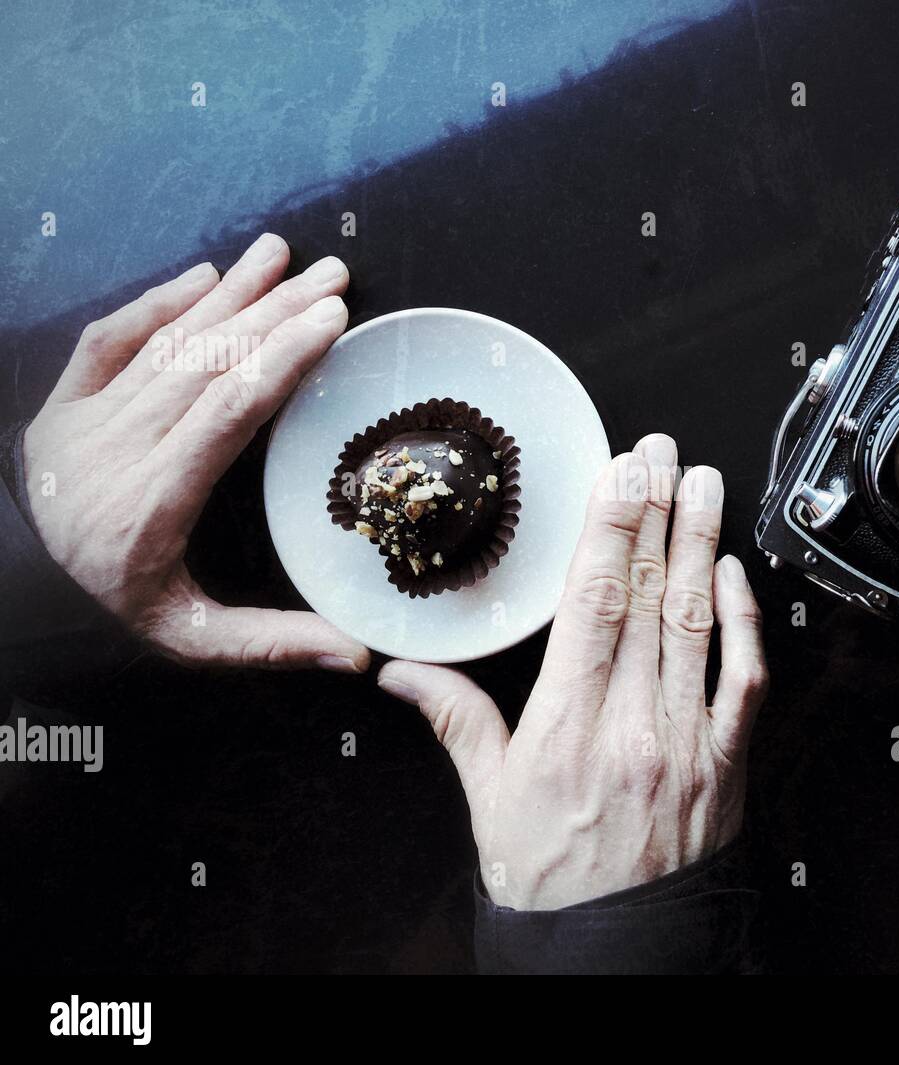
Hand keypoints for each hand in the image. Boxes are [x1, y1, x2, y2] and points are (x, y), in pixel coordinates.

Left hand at [22, 233, 369, 672]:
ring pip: (166, 345)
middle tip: (332, 276)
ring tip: (282, 254)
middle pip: (206, 365)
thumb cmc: (117, 609)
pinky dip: (156, 305)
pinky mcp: (60, 405)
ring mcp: (82, 422)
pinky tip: (204, 278)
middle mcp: (115, 451)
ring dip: (230, 295)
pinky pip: (107, 341)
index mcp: (152, 506)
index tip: (331, 320)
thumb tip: (360, 656)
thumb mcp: (192, 641)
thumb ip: (272, 643)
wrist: (19, 591)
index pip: (227, 414)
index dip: (283, 360)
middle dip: (274, 313)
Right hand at [377, 435, 767, 909]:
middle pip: (648, 597)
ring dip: (701, 545)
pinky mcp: (727, 762)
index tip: (617, 475)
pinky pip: (743, 681)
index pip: (594, 604)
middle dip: (655, 514)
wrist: (616, 952)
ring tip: (702, 484)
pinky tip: (733, 574)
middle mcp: (632, 724)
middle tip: (659, 451)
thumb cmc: (550, 881)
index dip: (609, 530)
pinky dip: (742, 622)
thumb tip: (406, 672)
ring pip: (697, 624)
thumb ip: (457, 723)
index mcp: (566, 728)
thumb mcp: (489, 800)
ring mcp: (687, 741)